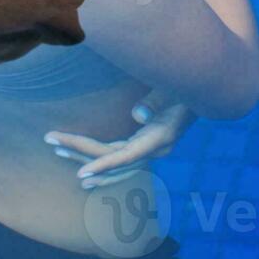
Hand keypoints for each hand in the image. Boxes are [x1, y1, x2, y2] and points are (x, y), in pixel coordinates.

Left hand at [44, 88, 196, 188]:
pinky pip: (119, 157)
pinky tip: (83, 167)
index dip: (103, 165)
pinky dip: (100, 161)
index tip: (80, 174)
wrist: (208, 90)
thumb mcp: (175, 87)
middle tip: (50, 139)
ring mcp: (151, 149)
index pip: (127, 156)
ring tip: (58, 152)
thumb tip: (137, 116)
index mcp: (161, 139)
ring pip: (113, 161)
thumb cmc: (188, 83)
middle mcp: (155, 149)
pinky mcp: (146, 144)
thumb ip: (156, 100)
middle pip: (112, 157)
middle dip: (79, 149)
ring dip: (85, 157)